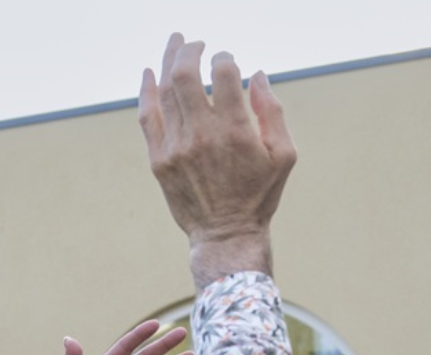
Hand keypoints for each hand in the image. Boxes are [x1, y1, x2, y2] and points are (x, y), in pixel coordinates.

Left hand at [139, 33, 296, 286]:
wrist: (225, 235)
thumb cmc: (259, 195)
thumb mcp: (284, 155)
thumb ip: (273, 112)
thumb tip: (256, 75)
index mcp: (236, 131)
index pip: (223, 74)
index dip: (225, 58)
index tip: (227, 60)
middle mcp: (203, 135)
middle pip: (186, 74)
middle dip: (190, 50)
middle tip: (196, 42)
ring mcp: (176, 147)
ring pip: (165, 91)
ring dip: (169, 61)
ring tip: (176, 44)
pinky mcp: (159, 159)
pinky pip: (147, 116)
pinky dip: (146, 91)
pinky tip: (149, 73)